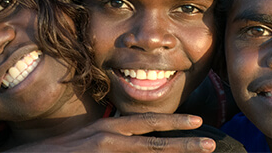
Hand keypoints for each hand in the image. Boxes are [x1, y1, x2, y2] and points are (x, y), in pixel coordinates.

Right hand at [8, 113, 215, 151]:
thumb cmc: (61, 151)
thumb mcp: (91, 140)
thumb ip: (114, 140)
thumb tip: (136, 141)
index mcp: (109, 129)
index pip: (147, 123)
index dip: (173, 123)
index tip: (196, 122)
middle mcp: (108, 138)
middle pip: (154, 141)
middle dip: (184, 142)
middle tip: (210, 142)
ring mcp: (102, 151)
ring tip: (200, 152)